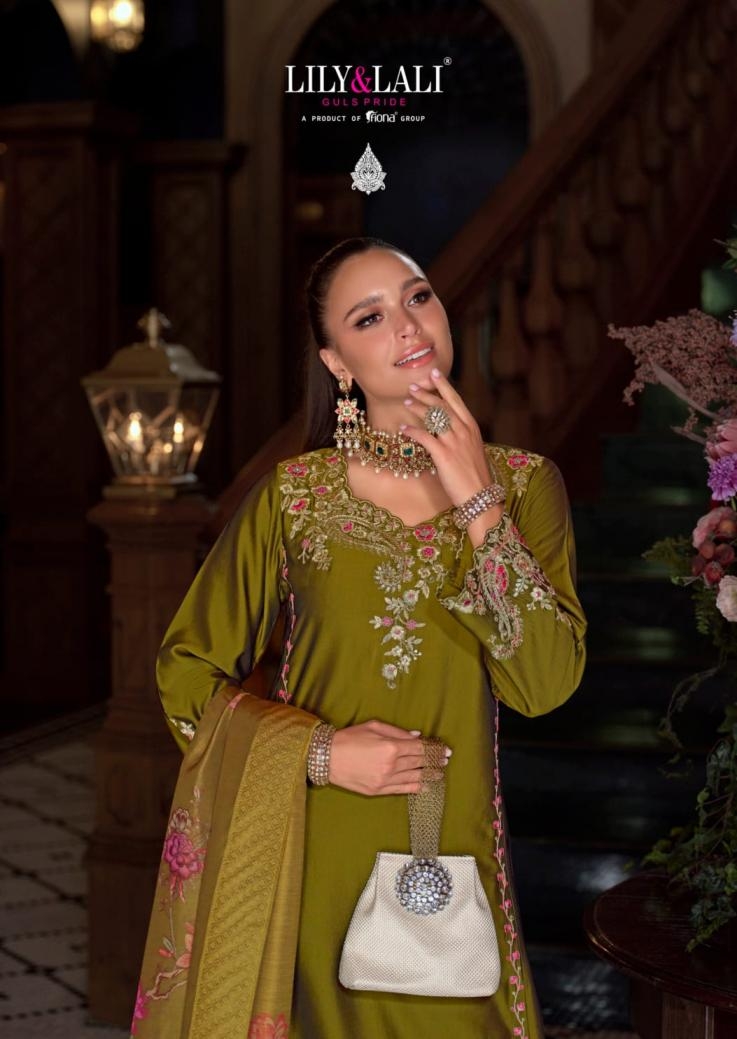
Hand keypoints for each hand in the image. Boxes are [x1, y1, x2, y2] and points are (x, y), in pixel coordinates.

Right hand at [329, 719, 449, 795]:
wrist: (327, 758)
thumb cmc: (349, 738)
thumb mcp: (373, 726)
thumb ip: (397, 732)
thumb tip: (416, 736)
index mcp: (391, 746)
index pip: (419, 748)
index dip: (434, 749)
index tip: (445, 749)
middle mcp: (391, 765)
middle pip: (419, 763)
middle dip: (435, 761)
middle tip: (446, 760)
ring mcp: (385, 780)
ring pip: (414, 777)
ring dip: (429, 775)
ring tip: (440, 773)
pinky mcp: (378, 791)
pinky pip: (402, 790)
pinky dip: (416, 788)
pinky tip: (425, 786)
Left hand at [400, 368, 492, 506]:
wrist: (480, 496)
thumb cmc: (475, 475)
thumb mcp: (472, 450)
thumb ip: (462, 436)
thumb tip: (448, 428)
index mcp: (472, 428)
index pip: (456, 400)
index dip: (444, 386)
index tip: (434, 373)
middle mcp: (464, 431)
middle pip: (443, 405)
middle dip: (427, 394)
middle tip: (413, 386)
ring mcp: (454, 442)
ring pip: (434, 418)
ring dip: (418, 408)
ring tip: (407, 401)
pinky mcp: (444, 455)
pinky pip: (424, 438)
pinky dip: (412, 432)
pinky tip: (403, 429)